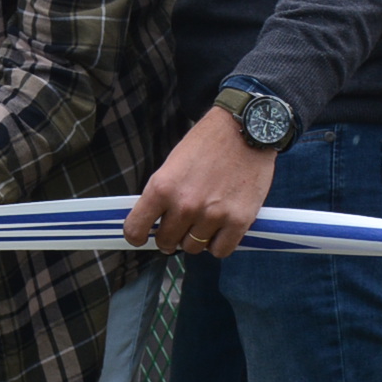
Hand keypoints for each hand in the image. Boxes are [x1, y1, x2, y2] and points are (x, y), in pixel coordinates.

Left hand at [121, 107, 276, 258]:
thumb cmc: (207, 144)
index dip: (137, 236)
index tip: (142, 236)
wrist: (245, 130)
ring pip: (193, 249)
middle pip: (166, 242)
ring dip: (195, 239)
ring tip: (203, 222)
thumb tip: (153, 222)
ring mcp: (212, 215)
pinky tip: (220, 230)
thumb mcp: (172, 164)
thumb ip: (162, 194)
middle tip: (179, 227)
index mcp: (162, 188)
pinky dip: (218, 244)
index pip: (136, 229)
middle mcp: (185, 205)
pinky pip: (220, 251)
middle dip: (169, 237)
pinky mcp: (238, 221)